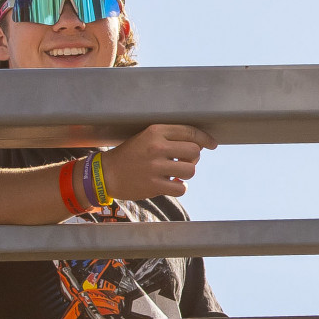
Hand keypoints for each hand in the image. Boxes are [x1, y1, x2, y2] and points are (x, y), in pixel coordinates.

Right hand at [99, 123, 218, 200]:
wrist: (106, 174)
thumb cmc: (130, 155)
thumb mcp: (146, 137)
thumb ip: (170, 138)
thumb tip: (199, 146)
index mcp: (155, 131)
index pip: (190, 132)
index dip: (205, 139)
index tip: (212, 144)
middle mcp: (156, 147)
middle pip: (194, 151)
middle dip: (193, 157)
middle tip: (183, 161)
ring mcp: (155, 167)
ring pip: (190, 170)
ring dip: (186, 173)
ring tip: (175, 173)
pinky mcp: (153, 185)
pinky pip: (181, 187)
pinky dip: (179, 187)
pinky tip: (171, 184)